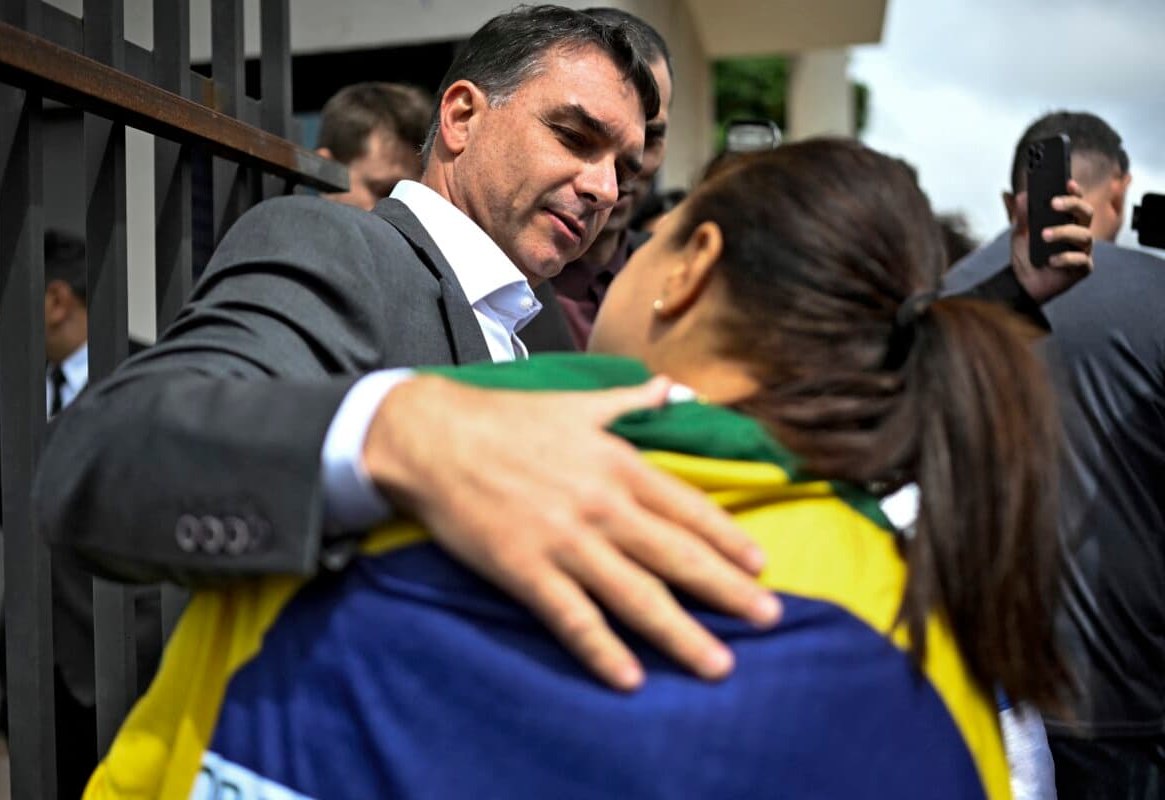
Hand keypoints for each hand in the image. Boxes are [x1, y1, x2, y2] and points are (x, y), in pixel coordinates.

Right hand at [363, 374, 779, 690]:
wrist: (432, 437)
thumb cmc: (505, 418)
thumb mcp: (576, 402)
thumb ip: (629, 399)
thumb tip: (671, 388)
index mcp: (617, 463)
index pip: (687, 507)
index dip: (728, 539)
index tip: (761, 565)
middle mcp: (601, 505)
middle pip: (677, 556)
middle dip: (727, 591)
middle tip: (769, 619)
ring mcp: (565, 541)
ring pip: (636, 595)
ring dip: (681, 633)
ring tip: (718, 664)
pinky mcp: (525, 570)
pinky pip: (573, 619)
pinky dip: (603, 650)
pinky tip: (630, 678)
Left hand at [1010, 179, 1093, 303]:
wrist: (1022, 282)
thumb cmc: (1027, 254)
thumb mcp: (1020, 233)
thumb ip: (1022, 215)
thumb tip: (1022, 196)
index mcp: (1067, 220)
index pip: (1076, 201)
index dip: (1075, 191)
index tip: (1067, 183)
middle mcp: (1078, 232)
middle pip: (1086, 213)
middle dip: (1072, 205)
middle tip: (1053, 204)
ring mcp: (1082, 250)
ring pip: (1084, 235)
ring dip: (1064, 232)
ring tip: (1044, 235)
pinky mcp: (1082, 268)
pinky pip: (1080, 260)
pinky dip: (1066, 258)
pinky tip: (1051, 260)